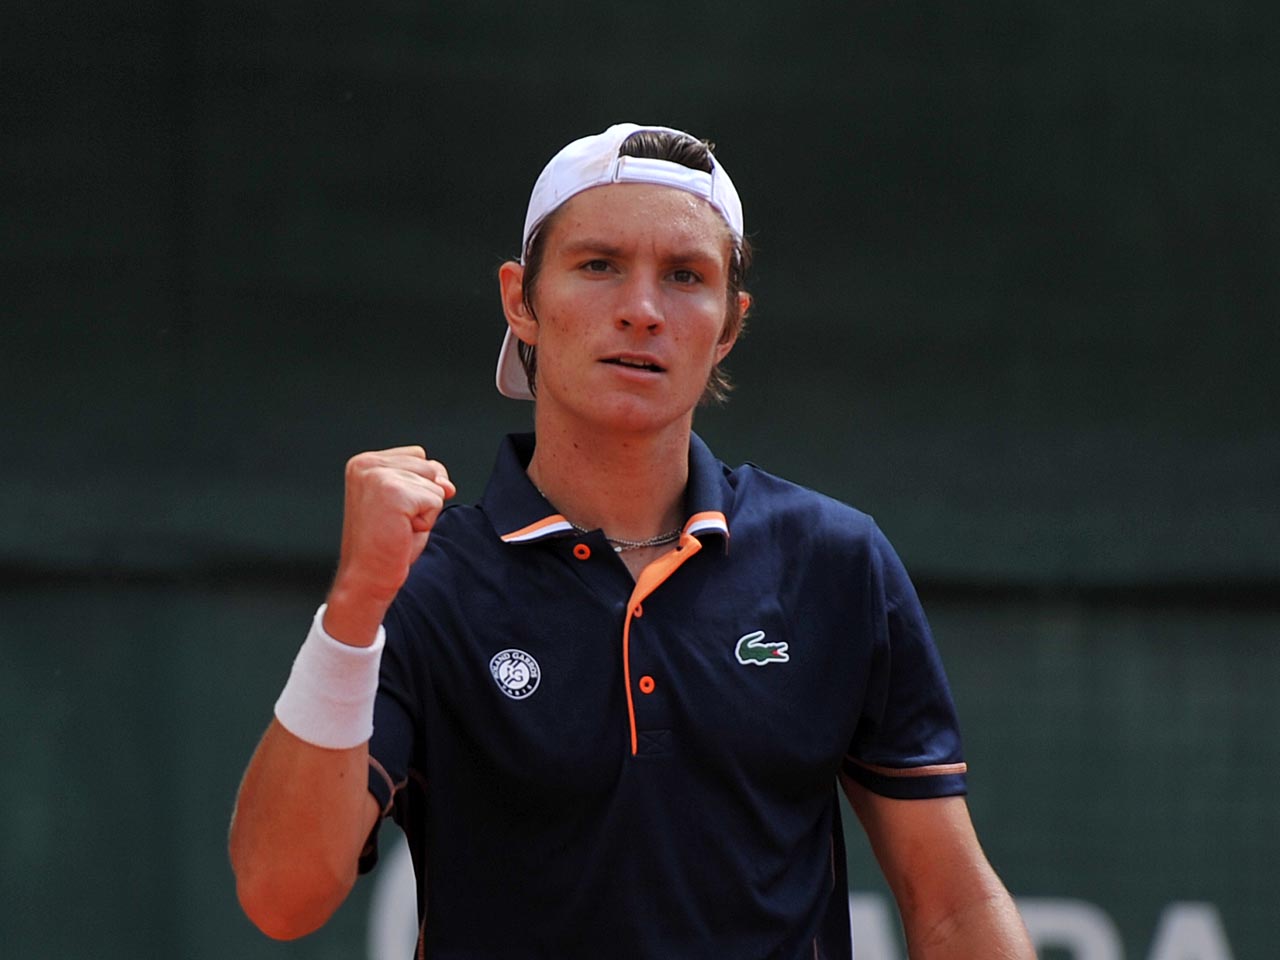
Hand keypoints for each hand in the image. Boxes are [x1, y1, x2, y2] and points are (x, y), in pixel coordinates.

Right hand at [324, 446, 455, 643]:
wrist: (366, 578)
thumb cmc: (385, 544)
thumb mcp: (408, 503)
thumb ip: (427, 481)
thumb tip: (448, 484)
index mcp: (364, 462)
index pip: (419, 456)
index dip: (420, 486)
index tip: (393, 511)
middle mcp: (367, 464)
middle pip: (430, 467)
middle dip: (424, 498)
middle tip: (395, 522)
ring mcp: (378, 476)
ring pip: (435, 484)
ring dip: (425, 511)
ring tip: (398, 527)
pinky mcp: (393, 492)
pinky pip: (436, 500)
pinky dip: (426, 521)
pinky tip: (401, 532)